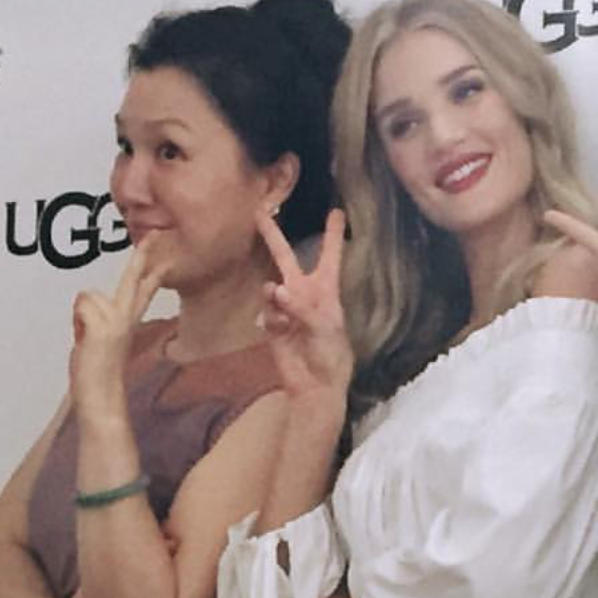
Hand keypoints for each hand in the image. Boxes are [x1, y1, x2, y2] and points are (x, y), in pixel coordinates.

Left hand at [69, 236, 170, 419]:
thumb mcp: (96, 341)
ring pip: (89, 297)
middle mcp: (126, 320)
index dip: (152, 271)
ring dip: (83, 316)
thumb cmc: (96, 375)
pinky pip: (81, 306)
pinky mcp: (103, 327)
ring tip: (87, 340)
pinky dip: (77, 322)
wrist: (100, 399)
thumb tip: (87, 302)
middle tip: (155, 235)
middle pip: (134, 280)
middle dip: (143, 257)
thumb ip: (96, 320)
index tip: (163, 254)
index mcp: (128, 323)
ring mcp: (116, 323)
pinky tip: (84, 340)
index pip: (143, 290)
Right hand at [257, 208, 353, 403]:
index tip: (337, 211)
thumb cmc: (331, 355)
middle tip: (260, 212)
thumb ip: (301, 306)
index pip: (330, 256)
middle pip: (286, 258)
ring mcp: (286, 309)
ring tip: (279, 299)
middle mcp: (305, 294)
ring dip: (274, 293)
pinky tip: (278, 328)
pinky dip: (273, 317)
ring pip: (271, 287)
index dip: (333, 234)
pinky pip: (267, 311)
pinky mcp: (272, 325)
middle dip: (273, 237)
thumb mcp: (325, 327)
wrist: (315, 386)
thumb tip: (276, 290)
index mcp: (326, 291)